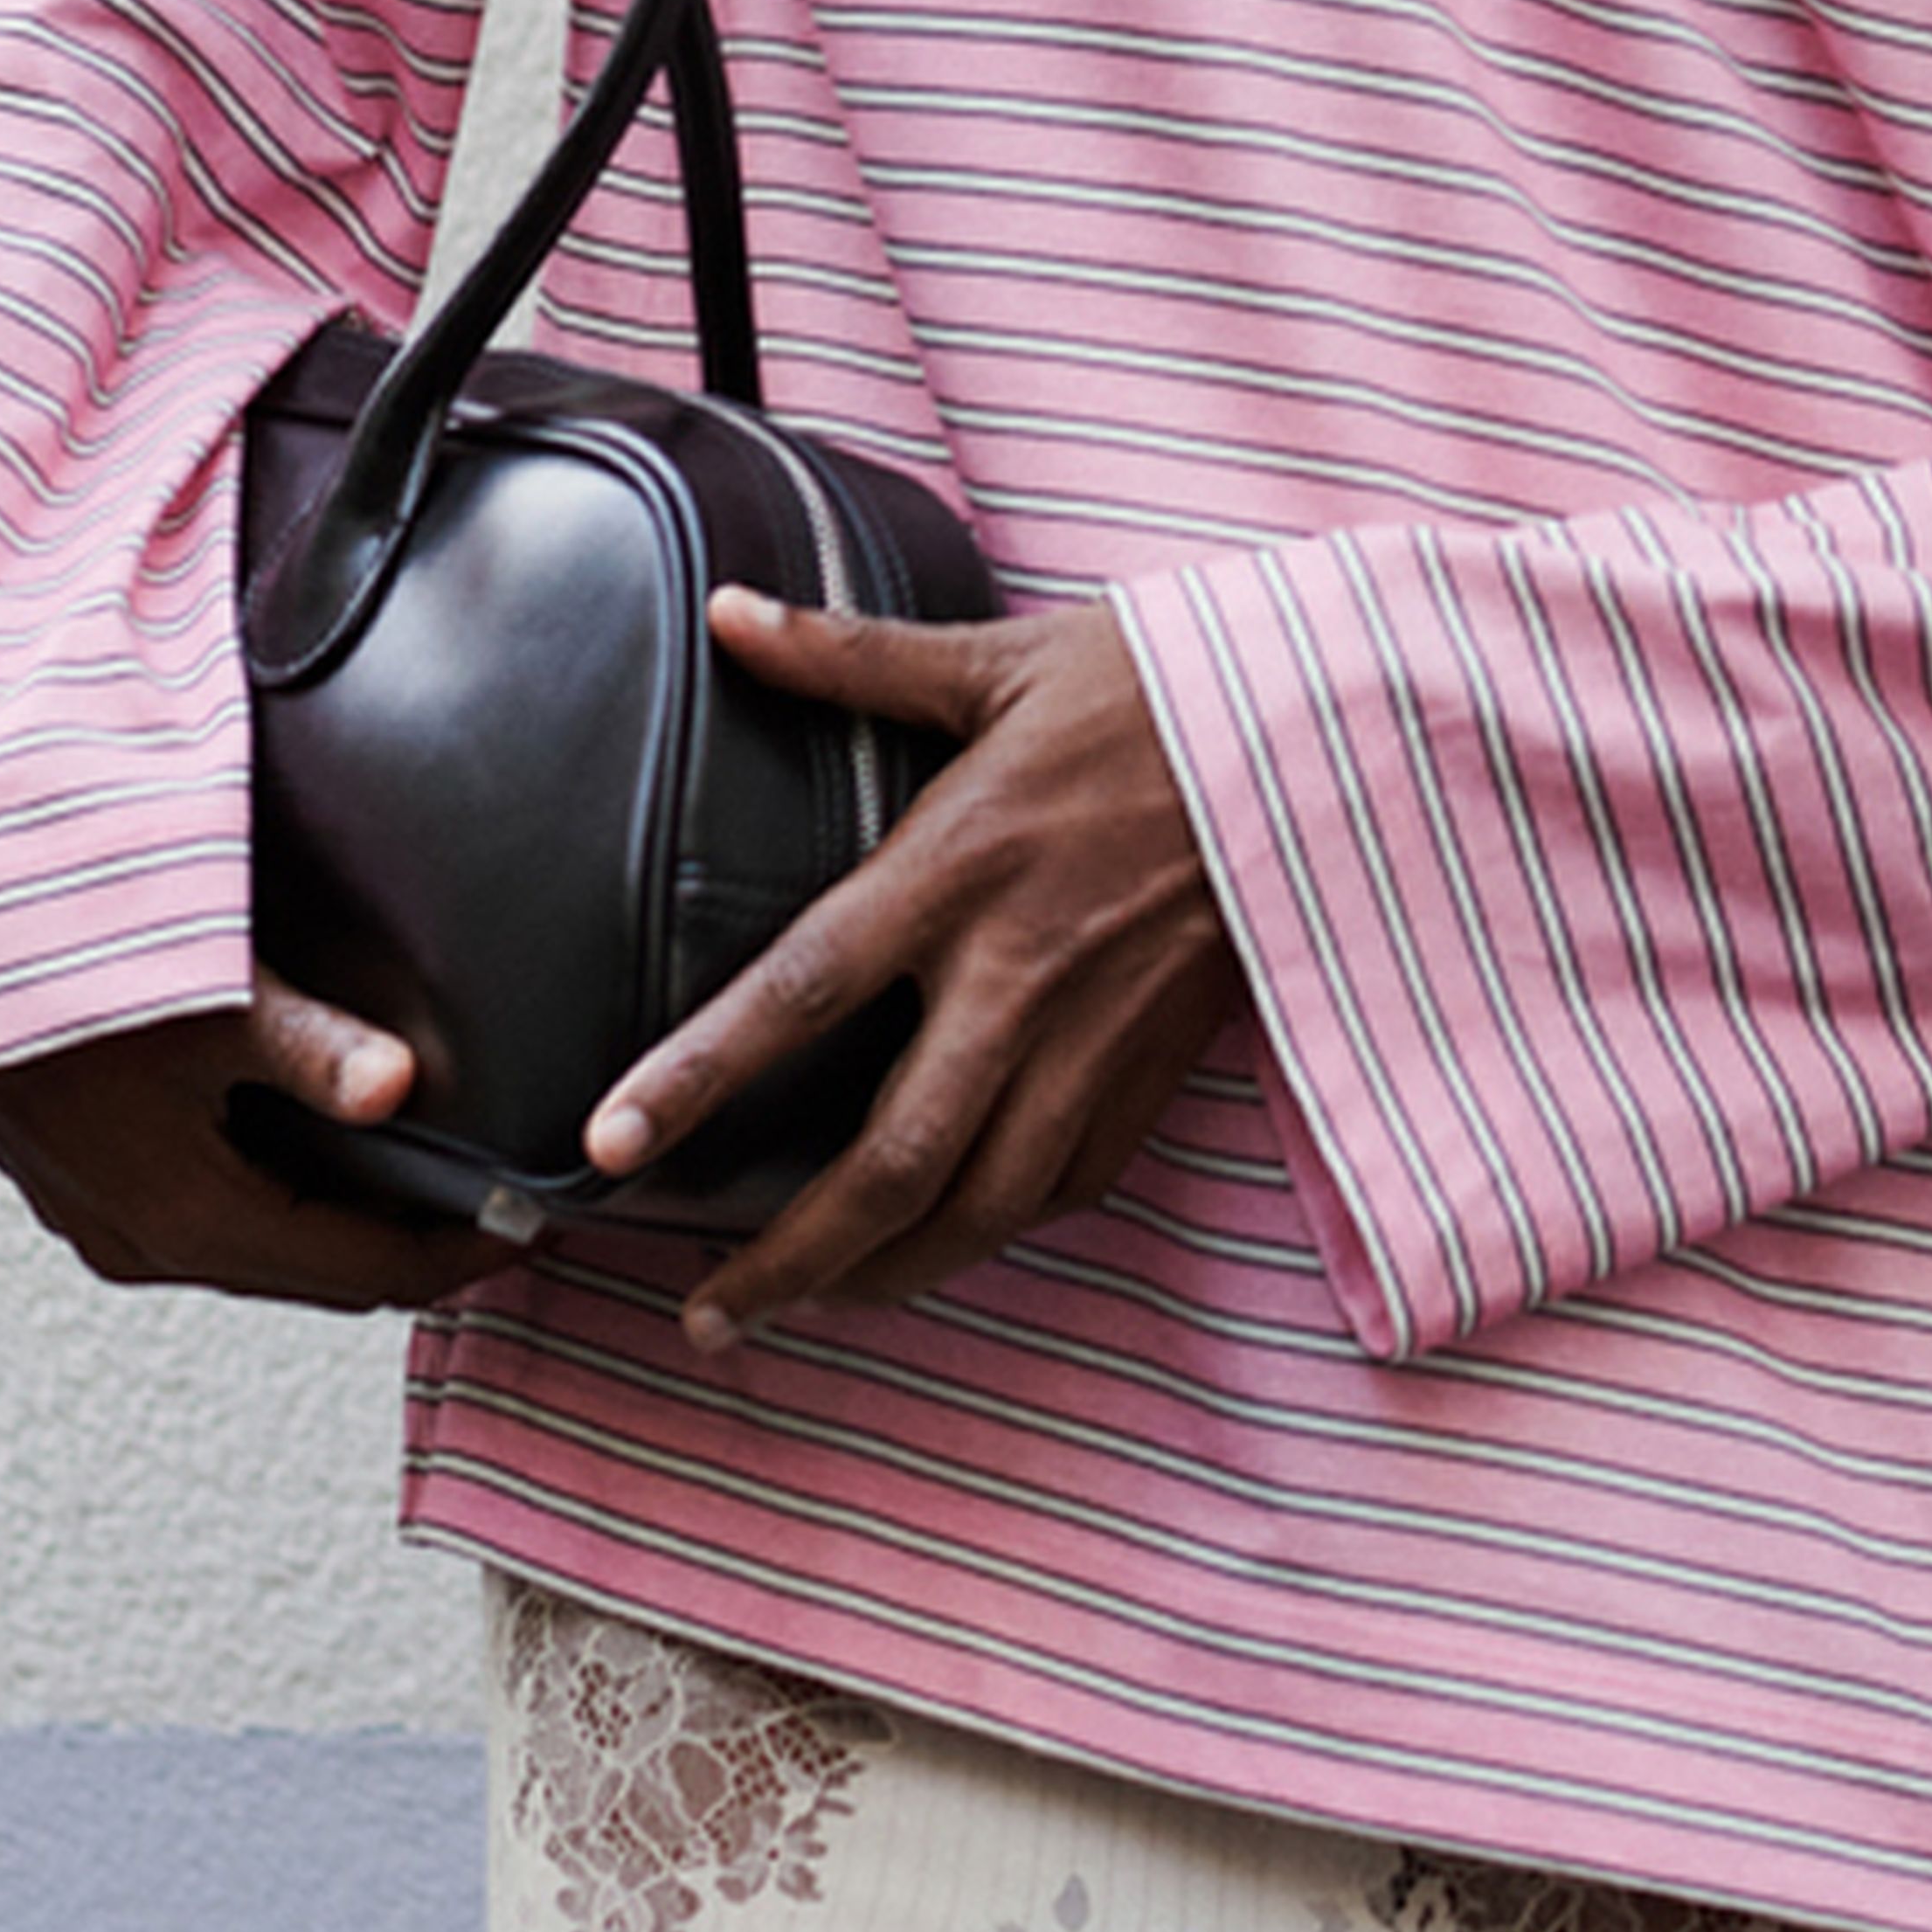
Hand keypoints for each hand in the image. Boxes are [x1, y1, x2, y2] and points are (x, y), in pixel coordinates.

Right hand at [0, 966, 507, 1312]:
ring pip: (269, 1254)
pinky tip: (329, 1146)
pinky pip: (218, 1224)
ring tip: (438, 1174)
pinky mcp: (88, 1193)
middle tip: (508, 1203)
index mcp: (190, 1217)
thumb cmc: (69, 966)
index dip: (463, 1252)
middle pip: (323, 1276)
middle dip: (420, 1247)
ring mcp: (109, 1227)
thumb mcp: (203, 995)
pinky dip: (288, 1203)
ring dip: (351, 1226)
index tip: (541, 1221)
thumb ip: (307, 1046)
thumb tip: (399, 1086)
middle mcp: (148, 1246)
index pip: (367, 1271)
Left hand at [604, 591, 1246, 1348]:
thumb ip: (850, 657)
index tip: (610, 1145)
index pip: (803, 990)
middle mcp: (1019, 975)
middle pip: (890, 1158)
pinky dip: (995, 1231)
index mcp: (958, 869)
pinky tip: (940, 1245)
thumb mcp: (997, 663)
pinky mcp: (1155, 1069)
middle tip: (707, 1318)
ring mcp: (1094, 1037)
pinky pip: (1065, 1185)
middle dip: (792, 1259)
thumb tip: (726, 614)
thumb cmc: (1154, 689)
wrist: (1321, 736)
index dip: (698, 1075)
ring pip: (980, 1203)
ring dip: (886, 1274)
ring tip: (806, 1311)